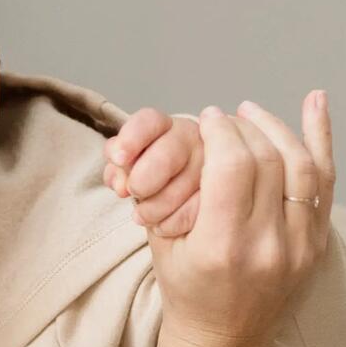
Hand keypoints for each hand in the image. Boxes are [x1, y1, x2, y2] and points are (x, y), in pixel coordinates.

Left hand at [104, 108, 203, 236]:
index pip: (149, 121)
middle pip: (168, 153)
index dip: (131, 138)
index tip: (118, 159)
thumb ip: (120, 169)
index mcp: (166, 127)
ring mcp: (213, 163)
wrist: (181, 203)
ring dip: (157, 206)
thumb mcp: (129, 169)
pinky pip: (199, 209)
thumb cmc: (150, 179)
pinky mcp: (227, 191)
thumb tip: (120, 184)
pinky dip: (175, 222)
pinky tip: (163, 225)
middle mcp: (194, 138)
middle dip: (145, 178)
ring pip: (186, 184)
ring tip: (143, 216)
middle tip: (134, 192)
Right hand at [146, 93, 335, 346]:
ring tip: (252, 113)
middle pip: (267, 160)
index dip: (220, 131)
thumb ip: (174, 188)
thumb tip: (188, 127)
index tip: (207, 119)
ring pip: (301, 166)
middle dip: (242, 127)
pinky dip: (321, 138)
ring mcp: (299, 248)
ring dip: (277, 128)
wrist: (223, 341)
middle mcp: (267, 247)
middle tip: (224, 117)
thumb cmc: (185, 288)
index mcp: (222, 247)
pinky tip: (316, 101)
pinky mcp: (317, 245)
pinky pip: (325, 183)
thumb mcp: (163, 243)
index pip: (232, 165)